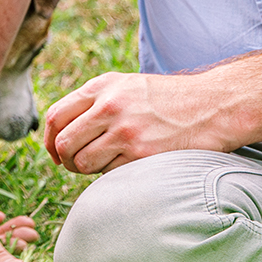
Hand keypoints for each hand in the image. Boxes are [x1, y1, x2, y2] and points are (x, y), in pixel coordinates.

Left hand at [42, 71, 235, 174]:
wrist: (212, 105)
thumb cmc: (168, 100)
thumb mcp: (126, 86)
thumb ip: (94, 102)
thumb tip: (61, 131)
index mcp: (101, 86)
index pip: (55, 116)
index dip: (49, 140)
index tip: (55, 153)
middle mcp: (108, 106)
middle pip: (63, 143)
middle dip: (65, 160)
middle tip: (76, 166)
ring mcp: (123, 130)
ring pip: (81, 162)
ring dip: (87, 170)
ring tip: (105, 164)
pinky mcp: (140, 153)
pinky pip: (107, 173)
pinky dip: (111, 175)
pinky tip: (128, 165)